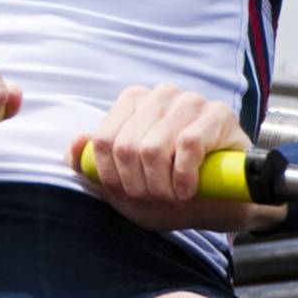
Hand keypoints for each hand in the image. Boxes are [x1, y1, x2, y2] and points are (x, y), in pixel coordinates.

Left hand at [68, 84, 285, 231]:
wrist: (219, 203)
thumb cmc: (167, 189)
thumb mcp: (120, 182)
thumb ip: (89, 163)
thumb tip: (77, 141)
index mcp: (132, 102)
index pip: (103, 141)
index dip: (111, 177)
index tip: (128, 193)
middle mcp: (159, 95)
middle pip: (126, 147)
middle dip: (137, 185)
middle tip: (155, 198)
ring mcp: (190, 100)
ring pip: (154, 148)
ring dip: (160, 185)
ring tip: (172, 195)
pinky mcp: (219, 114)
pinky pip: (187, 146)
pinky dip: (184, 177)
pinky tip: (188, 190)